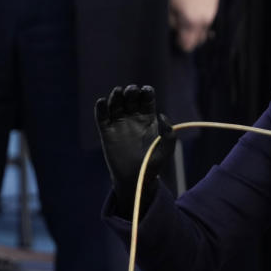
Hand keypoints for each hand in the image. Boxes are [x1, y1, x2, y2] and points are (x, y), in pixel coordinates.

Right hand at [95, 85, 175, 216]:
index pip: (146, 98)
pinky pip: (102, 117)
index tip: (146, 91)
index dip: (146, 91)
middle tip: (131, 91)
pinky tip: (102, 102)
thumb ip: (169, 133)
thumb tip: (162, 115)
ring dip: (116, 95)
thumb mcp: (166, 148)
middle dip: (131, 91)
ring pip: (116, 104)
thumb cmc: (153, 163)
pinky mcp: (106, 132)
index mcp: (149, 117)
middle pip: (131, 97)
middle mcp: (133, 118)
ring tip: (118, 92)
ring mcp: (119, 124)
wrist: (136, 178)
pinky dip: (100, 108)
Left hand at [168, 0, 221, 52]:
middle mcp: (201, 24)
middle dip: (187, 41)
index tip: (173, 38)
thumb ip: (171, 19)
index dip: (178, 44)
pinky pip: (208, 27)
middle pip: (196, 43)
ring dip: (195, 34)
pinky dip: (201, 27)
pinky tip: (194, 19)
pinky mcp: (214, 11)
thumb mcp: (170, 2)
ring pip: (203, 36)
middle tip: (178, 33)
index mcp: (189, 23)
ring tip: (186, 26)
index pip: (186, 45)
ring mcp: (210, 18)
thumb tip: (173, 28)